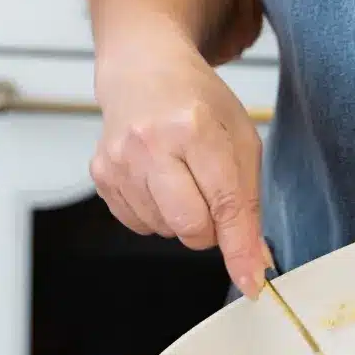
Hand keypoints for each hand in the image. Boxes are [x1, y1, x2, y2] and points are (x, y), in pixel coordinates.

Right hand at [90, 27, 270, 295]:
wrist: (143, 72)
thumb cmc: (197, 102)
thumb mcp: (240, 137)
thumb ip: (248, 202)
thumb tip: (253, 263)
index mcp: (194, 126)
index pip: (225, 203)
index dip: (240, 248)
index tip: (251, 282)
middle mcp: (150, 143)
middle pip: (190, 228)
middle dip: (210, 229)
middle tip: (211, 196)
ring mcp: (120, 160)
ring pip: (165, 231)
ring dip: (181, 218)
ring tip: (180, 176)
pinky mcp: (101, 174)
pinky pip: (138, 225)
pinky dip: (155, 213)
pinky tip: (156, 179)